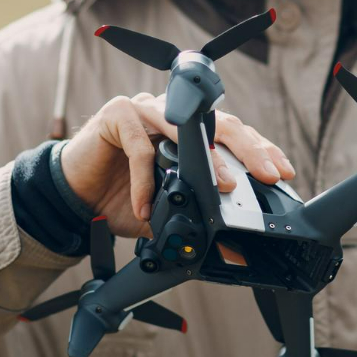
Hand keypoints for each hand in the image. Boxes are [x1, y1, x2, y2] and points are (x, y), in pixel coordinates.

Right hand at [60, 93, 295, 238]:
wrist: (74, 197)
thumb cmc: (120, 199)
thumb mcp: (167, 213)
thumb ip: (195, 220)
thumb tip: (230, 248)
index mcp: (188, 130)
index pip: (232, 134)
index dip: (260, 150)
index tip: (282, 173)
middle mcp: (170, 113)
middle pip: (219, 123)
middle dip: (249, 150)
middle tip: (266, 176)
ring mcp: (144, 109)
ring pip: (184, 130)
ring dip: (208, 162)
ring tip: (224, 189)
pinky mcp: (117, 114)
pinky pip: (140, 147)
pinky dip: (145, 180)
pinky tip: (144, 207)